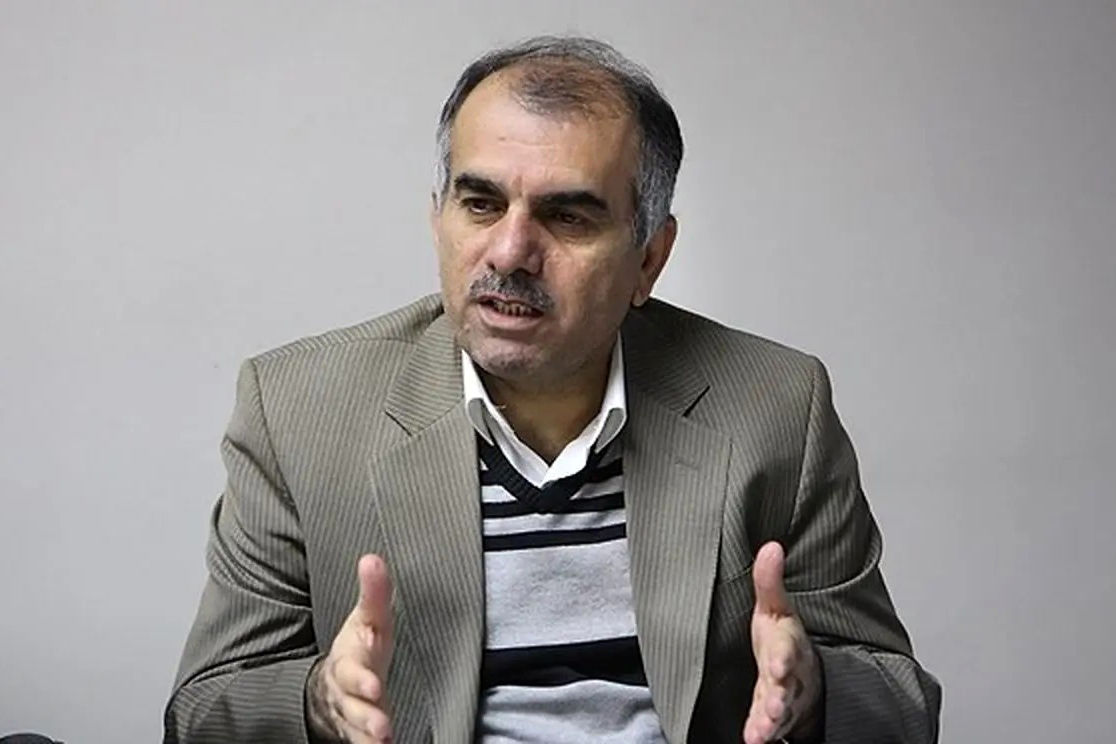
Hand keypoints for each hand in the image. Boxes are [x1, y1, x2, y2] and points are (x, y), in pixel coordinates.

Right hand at [307, 554, 394, 742]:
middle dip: (363, 694)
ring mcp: (350, 707)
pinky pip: (359, 740)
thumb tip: (372, 558)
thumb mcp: (369, 618)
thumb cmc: (360, 646)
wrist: (333, 684)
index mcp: (352, 651)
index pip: (355, 650)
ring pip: (354, 718)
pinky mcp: (355, 730)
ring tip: (383, 733)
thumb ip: (374, 592)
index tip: (373, 654)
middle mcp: (347, 681)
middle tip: (378, 702)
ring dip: (368, 725)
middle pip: (351, 687)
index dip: (363, 653)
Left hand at [743, 542, 821, 743]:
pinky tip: (754, 741)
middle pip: (786, 687)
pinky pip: (770, 730)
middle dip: (780, 697)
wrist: (804, 675)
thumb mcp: (774, 609)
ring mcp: (784, 700)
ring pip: (780, 713)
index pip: (786, 650)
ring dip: (771, 722)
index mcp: (788, 646)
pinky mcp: (774, 719)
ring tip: (761, 732)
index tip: (777, 664)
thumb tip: (770, 546)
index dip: (783, 657)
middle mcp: (790, 676)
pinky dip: (763, 736)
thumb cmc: (783, 640)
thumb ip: (769, 582)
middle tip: (773, 708)